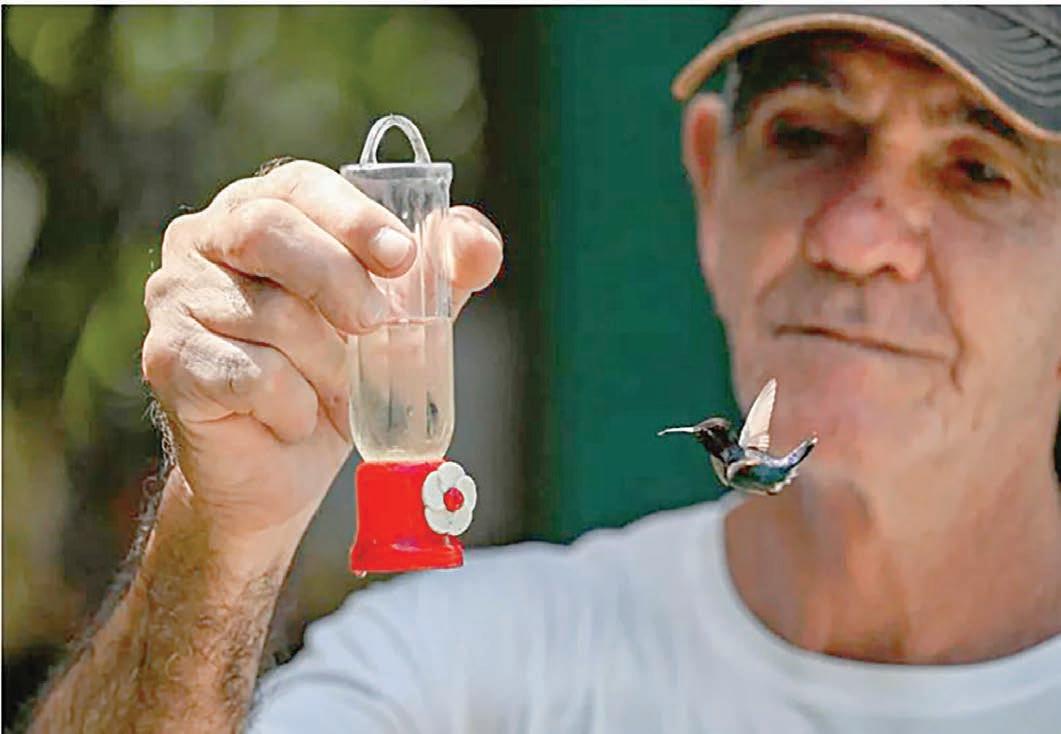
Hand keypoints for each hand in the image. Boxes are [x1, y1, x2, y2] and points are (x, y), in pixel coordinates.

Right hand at [142, 160, 502, 539]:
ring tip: (333, 390)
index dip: (354, 217)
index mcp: (261, 210)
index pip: (300, 185)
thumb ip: (443, 276)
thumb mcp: (402, 320)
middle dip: (337, 279)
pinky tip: (294, 418)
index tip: (403, 258)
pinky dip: (293, 405)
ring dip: (325, 364)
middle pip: (267, 231)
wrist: (282, 468)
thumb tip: (477, 243)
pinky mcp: (166, 358)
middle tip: (375, 325)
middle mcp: (205, 240)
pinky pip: (248, 373)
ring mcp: (175, 296)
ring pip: (268, 313)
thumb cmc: (337, 376)